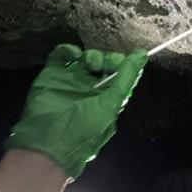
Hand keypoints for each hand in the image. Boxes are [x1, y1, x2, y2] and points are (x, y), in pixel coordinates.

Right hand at [5, 44, 147, 178]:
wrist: (49, 140)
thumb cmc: (85, 126)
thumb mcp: (111, 105)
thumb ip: (126, 79)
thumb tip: (142, 55)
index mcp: (107, 98)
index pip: (120, 75)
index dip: (124, 65)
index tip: (122, 61)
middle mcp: (91, 89)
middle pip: (104, 64)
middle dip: (107, 59)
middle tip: (103, 65)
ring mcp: (72, 81)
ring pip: (86, 58)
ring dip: (92, 56)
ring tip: (89, 64)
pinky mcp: (53, 75)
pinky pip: (61, 56)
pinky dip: (69, 50)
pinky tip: (74, 55)